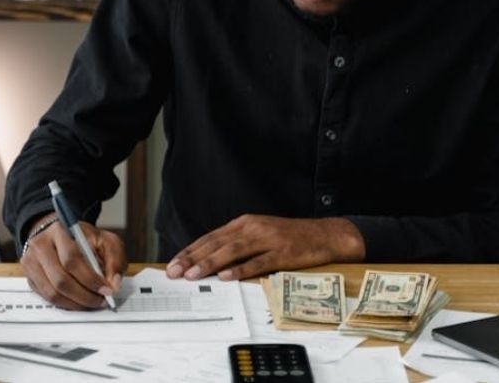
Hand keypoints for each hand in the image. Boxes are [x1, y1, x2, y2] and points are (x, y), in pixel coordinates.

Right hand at [20, 213, 126, 309]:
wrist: (59, 234)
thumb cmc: (83, 238)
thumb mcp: (105, 241)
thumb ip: (114, 260)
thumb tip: (113, 284)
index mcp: (59, 231)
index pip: (72, 259)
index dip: (90, 279)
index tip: (106, 290)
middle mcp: (40, 245)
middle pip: (60, 279)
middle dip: (84, 295)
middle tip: (100, 301)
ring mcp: (31, 262)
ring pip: (51, 292)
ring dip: (75, 303)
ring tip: (91, 302)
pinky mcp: (29, 276)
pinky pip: (46, 297)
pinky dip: (65, 303)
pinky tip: (78, 301)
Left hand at [166, 215, 364, 281]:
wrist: (325, 234)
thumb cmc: (290, 237)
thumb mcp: (260, 234)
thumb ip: (237, 244)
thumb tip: (210, 261)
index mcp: (245, 223)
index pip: (210, 237)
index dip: (190, 251)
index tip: (173, 264)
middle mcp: (253, 228)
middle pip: (217, 243)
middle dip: (193, 259)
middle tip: (174, 272)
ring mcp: (268, 239)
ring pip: (233, 251)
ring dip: (211, 263)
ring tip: (193, 275)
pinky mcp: (282, 252)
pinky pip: (258, 262)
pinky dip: (241, 269)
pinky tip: (227, 276)